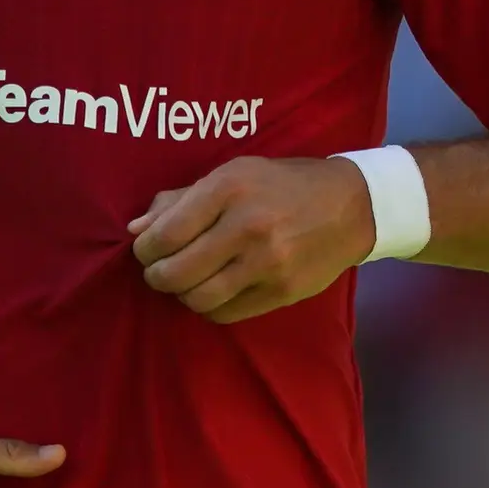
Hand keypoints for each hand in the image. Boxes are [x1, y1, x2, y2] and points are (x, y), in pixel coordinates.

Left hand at [130, 155, 374, 323]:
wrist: (351, 206)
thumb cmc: (283, 184)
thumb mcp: (234, 174)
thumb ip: (182, 199)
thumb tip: (136, 229)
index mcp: (229, 188)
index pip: (165, 234)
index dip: (145, 250)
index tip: (147, 250)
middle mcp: (247, 225)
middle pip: (175, 272)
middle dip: (157, 276)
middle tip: (161, 271)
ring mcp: (267, 262)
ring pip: (198, 298)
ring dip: (182, 295)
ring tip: (187, 283)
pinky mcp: (282, 291)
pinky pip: (226, 313)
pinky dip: (210, 307)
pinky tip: (215, 292)